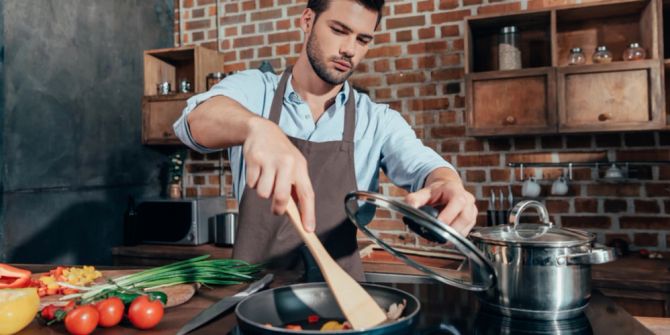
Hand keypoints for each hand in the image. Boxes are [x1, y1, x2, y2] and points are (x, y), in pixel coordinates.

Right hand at [243, 117, 315, 231]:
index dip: (308, 213)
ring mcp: (269, 161)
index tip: (308, 229)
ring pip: (263, 193)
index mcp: (300, 167)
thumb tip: (296, 213)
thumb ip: (295, 187)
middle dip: (277, 208)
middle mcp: (287, 163)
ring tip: (266, 178)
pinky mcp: (254, 160)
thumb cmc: (280, 153)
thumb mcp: (294, 165)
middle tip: (276, 209)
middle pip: (281, 197)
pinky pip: (251, 184)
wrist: (261, 130)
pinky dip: (253, 182)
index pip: (307, 194)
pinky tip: (257, 170)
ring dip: (262, 191)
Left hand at [405, 180, 476, 235]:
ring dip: (452, 236)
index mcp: (456, 191)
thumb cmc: (437, 191)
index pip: (458, 202)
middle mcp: (468, 201)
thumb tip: (410, 208)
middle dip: (451, 229)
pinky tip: (443, 238)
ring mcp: (472, 211)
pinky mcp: (471, 221)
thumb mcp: (425, 192)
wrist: (447, 189)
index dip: (449, 214)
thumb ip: (415, 198)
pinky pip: (465, 233)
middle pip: (465, 217)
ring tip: (437, 239)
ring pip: (466, 227)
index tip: (438, 224)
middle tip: (437, 237)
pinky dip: (454, 238)